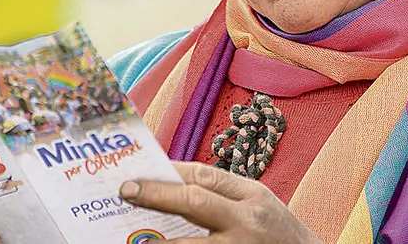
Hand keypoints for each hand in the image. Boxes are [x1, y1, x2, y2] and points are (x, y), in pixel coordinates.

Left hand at [121, 162, 321, 243]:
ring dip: (160, 243)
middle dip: (157, 195)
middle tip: (127, 191)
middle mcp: (247, 222)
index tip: (142, 170)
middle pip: (194, 202)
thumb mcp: (259, 203)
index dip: (170, 171)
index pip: (205, 176)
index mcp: (253, 197)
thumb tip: (173, 183)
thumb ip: (224, 194)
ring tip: (136, 239)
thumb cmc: (280, 234)